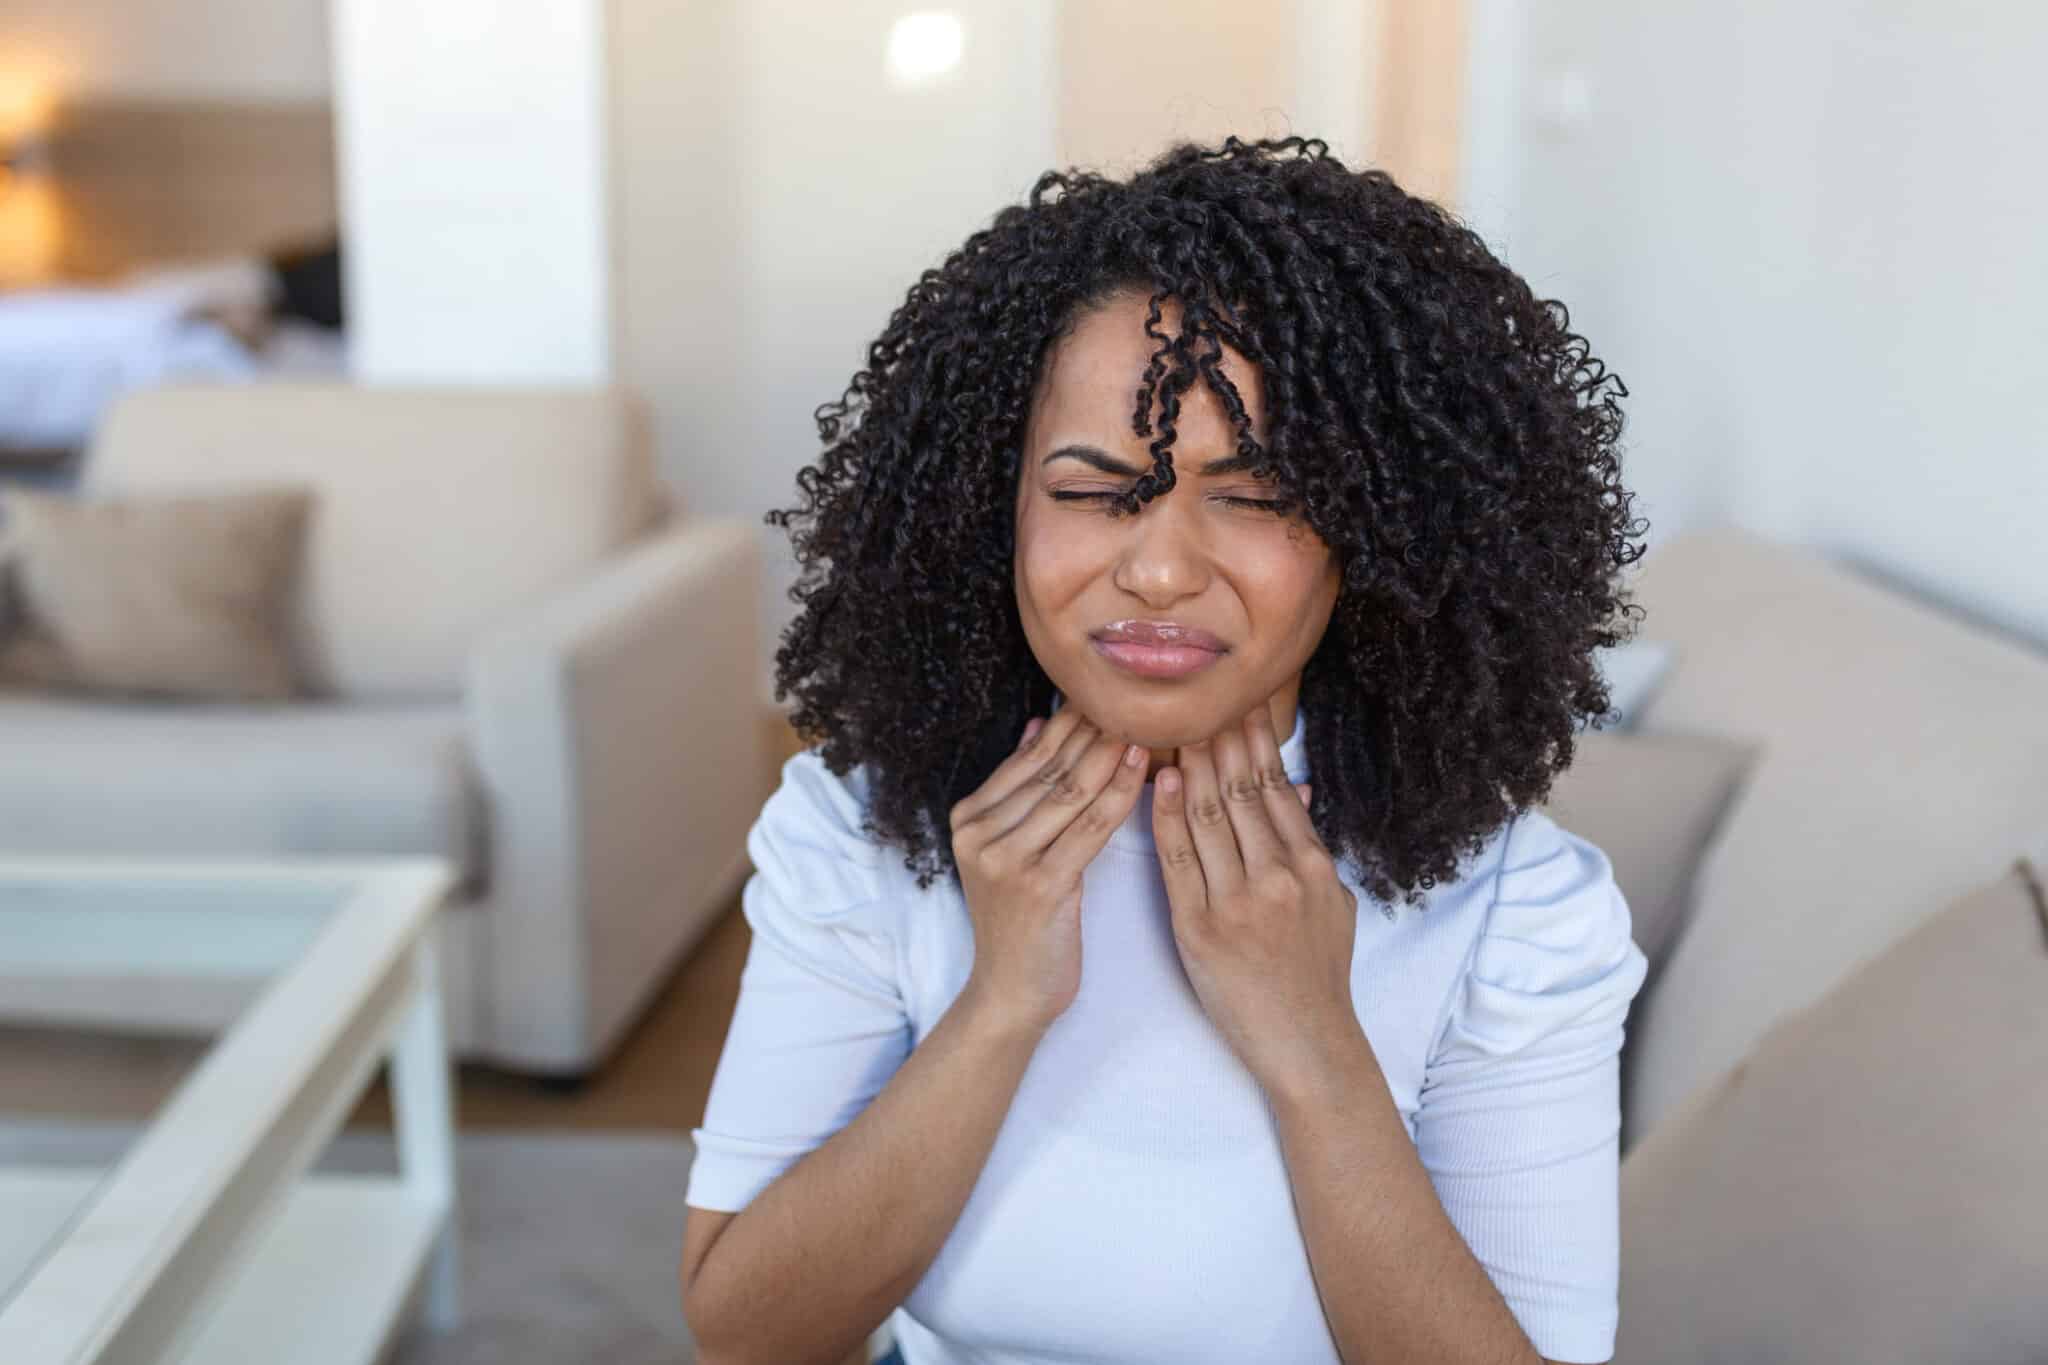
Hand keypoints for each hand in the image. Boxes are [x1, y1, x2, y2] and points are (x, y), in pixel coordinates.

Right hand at [949, 706, 1147, 1035]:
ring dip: (1113, 751)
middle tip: (1140, 693)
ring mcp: (1004, 859)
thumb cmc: (1022, 921)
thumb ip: (1020, 789)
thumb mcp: (1009, 849)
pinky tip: (1144, 767)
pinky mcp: (1037, 884)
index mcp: (969, 818)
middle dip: (1097, 728)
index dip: (1073, 721)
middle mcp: (978, 833)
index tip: (1112, 690)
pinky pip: (1089, 827)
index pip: (1030, 756)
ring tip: (1150, 719)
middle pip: (1051, 768)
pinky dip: (1120, 793)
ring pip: (1071, 791)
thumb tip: (1037, 724)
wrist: (1011, 992)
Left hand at [1153, 703, 1362, 1094]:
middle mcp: (1278, 875)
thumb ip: (1313, 846)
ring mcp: (1238, 901)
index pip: (1277, 786)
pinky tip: (1159, 781)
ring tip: (1172, 725)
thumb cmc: (1318, 974)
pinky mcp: (1200, 927)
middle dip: (1218, 739)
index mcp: (1313, 865)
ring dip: (1190, 765)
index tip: (1235, 705)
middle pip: (1241, 790)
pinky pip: (1178, 859)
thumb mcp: (1333, 904)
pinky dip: (1167, 815)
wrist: (1306, 1043)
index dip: (1253, 741)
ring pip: (1208, 815)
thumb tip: (1299, 787)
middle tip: (1196, 697)